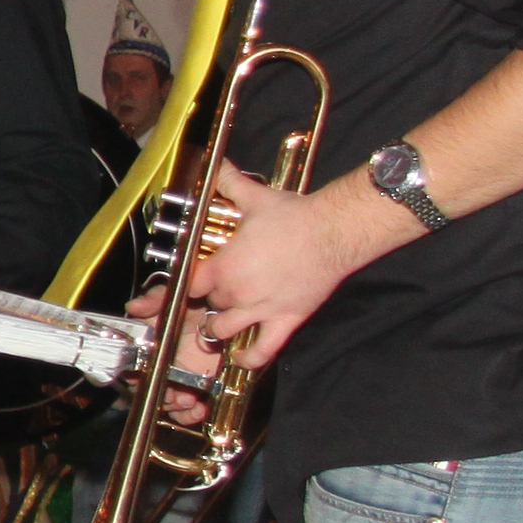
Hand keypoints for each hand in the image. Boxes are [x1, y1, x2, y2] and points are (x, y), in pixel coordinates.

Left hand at [181, 169, 386, 376]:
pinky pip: (264, 349)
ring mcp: (261, 310)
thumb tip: (217, 165)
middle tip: (217, 290)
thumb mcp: (255, 197)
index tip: (194, 279)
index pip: (190, 284)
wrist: (332, 232)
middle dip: (211, 298)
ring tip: (219, 323)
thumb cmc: (294, 216)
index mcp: (224, 267)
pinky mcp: (286, 320)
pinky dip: (250, 358)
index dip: (189, 282)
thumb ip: (229, 182)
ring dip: (219, 328)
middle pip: (210, 304)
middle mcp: (238, 293)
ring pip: (225, 330)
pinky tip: (242, 357)